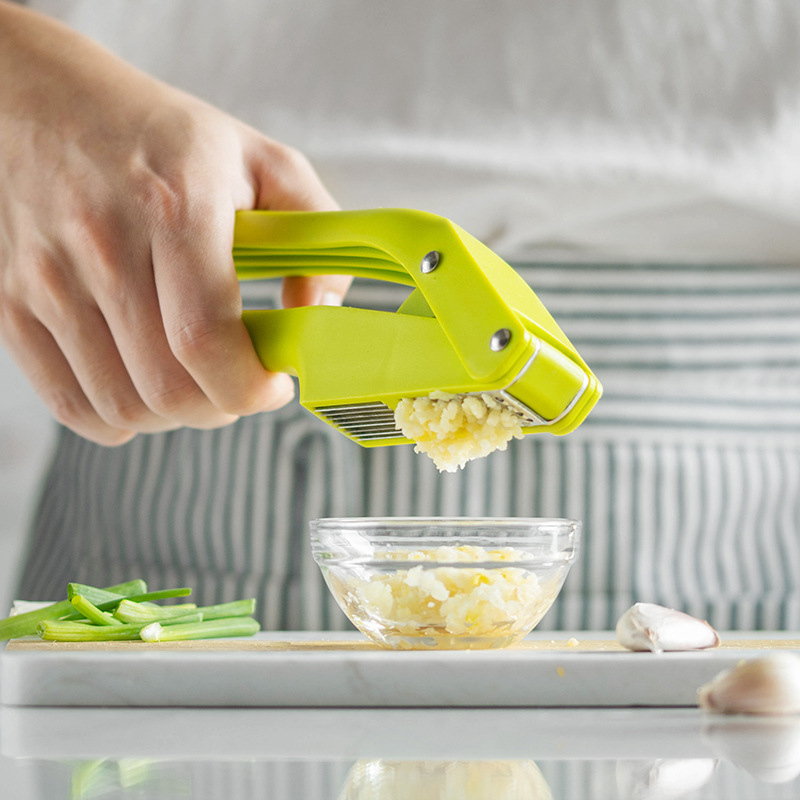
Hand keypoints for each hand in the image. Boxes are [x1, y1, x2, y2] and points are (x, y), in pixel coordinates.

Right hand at [0, 2, 349, 444]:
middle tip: (240, 382)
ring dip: (175, 415)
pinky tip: (144, 384)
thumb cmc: (158, 137)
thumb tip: (320, 312)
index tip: (274, 384)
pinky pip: (71, 404)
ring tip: (196, 380)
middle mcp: (100, 245)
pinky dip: (118, 418)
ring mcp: (44, 280)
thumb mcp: (260, 159)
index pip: (206, 340)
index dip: (250, 387)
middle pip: (167, 389)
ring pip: (122, 408)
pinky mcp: (10, 305)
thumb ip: (315, 231)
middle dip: (223, 406)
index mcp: (174, 206)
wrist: (36, 100)